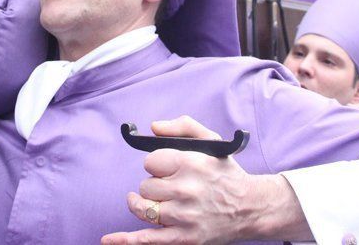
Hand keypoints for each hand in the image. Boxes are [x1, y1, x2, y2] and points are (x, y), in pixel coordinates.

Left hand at [101, 116, 310, 243]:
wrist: (250, 208)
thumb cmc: (225, 172)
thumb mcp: (211, 141)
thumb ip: (182, 126)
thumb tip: (152, 127)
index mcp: (192, 164)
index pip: (150, 161)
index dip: (157, 163)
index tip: (168, 167)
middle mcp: (187, 190)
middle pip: (146, 186)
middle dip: (155, 185)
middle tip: (173, 186)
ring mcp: (184, 217)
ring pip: (144, 209)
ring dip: (144, 205)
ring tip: (153, 200)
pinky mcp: (184, 238)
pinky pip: (147, 240)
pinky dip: (125, 241)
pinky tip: (108, 240)